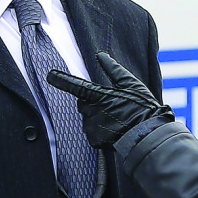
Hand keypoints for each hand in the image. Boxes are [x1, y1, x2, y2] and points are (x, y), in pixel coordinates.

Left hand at [48, 51, 174, 146]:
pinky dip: (101, 132)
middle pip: (84, 103)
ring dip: (98, 118)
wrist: (147, 135)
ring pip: (89, 118)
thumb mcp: (131, 84)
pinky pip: (93, 133)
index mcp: (98, 96)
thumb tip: (101, 56)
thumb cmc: (142, 108)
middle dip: (94, 103)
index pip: (75, 86)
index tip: (50, 75)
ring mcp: (92, 128)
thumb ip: (113, 69)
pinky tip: (115, 131)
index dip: (61, 80)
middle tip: (113, 106)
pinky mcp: (94, 141)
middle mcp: (91, 112)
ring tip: (118, 120)